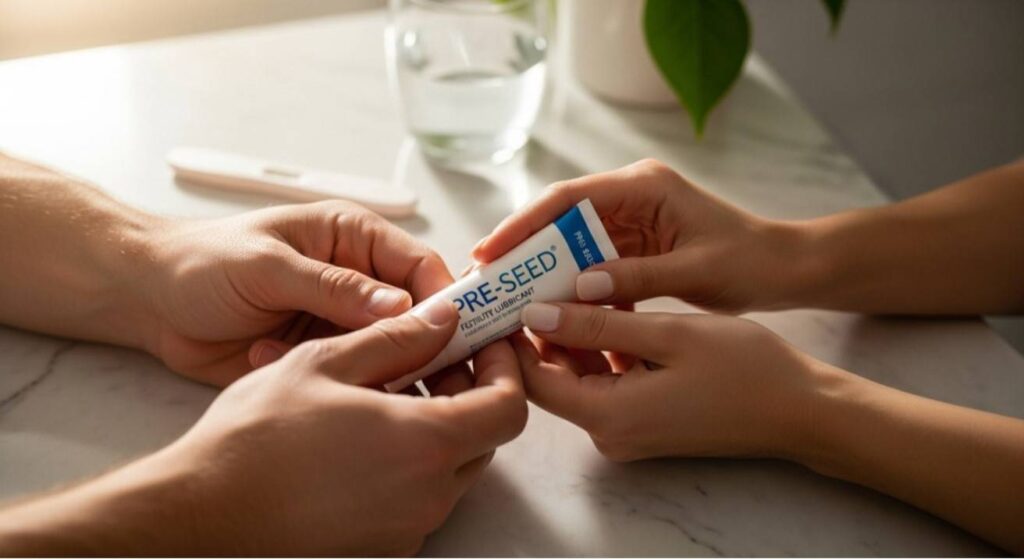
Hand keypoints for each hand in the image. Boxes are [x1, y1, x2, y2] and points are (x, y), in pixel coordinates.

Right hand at [0, 299, 527, 555]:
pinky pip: (418, 498)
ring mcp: (407, 529)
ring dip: (438, 427)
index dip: (506, 370)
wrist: (202, 514)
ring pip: (450, 469)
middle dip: (470, 394)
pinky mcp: (383, 548)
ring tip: (388, 393)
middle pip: (483, 438)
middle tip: (434, 360)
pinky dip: (410, 463)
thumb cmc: (256, 437)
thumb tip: (443, 318)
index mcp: (426, 444)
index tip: (484, 344)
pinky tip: (365, 437)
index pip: (508, 408)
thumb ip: (397, 337)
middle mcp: (428, 496)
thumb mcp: (326, 362)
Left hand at [143, 201, 452, 385]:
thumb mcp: (268, 267)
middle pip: (416, 314)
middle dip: (421, 345)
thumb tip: (402, 305)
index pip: (421, 266)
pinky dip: (329, 380)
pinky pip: (348, 374)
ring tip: (351, 384)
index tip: (461, 336)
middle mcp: (357, 279)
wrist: (148, 300)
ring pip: (387, 351)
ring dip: (370, 369)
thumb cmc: (203, 263)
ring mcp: (339, 319)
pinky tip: (281, 368)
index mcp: (353, 239)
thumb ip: (334, 287)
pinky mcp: (320, 354)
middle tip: (426, 379)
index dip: (447, 299)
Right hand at [473, 159, 810, 312]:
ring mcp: (630, 220)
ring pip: (570, 243)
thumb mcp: (694, 272)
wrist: (783, 268)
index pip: (568, 199)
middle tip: (485, 278)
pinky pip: (590, 263)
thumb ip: (635, 278)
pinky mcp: (634, 245)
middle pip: (560, 218)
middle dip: (522, 247)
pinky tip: (552, 311)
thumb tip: (578, 289)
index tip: (491, 251)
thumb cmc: (749, 261)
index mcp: (643, 186)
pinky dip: (572, 286)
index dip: (524, 224)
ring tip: (507, 299)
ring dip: (542, 271)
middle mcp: (630, 196)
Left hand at [513, 302, 844, 461]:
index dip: (513, 337)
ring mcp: (627, 433)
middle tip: (533, 278)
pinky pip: (607, 384)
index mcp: (609, 417)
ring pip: (579, 378)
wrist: (803, 411)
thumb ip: (599, 322)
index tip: (504, 294)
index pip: (533, 380)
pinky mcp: (645, 424)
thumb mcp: (668, 334)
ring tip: (566, 283)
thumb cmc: (745, 370)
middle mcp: (610, 434)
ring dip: (573, 336)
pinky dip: (602, 351)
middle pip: (552, 379)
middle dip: (540, 330)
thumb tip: (536, 310)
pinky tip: (608, 311)